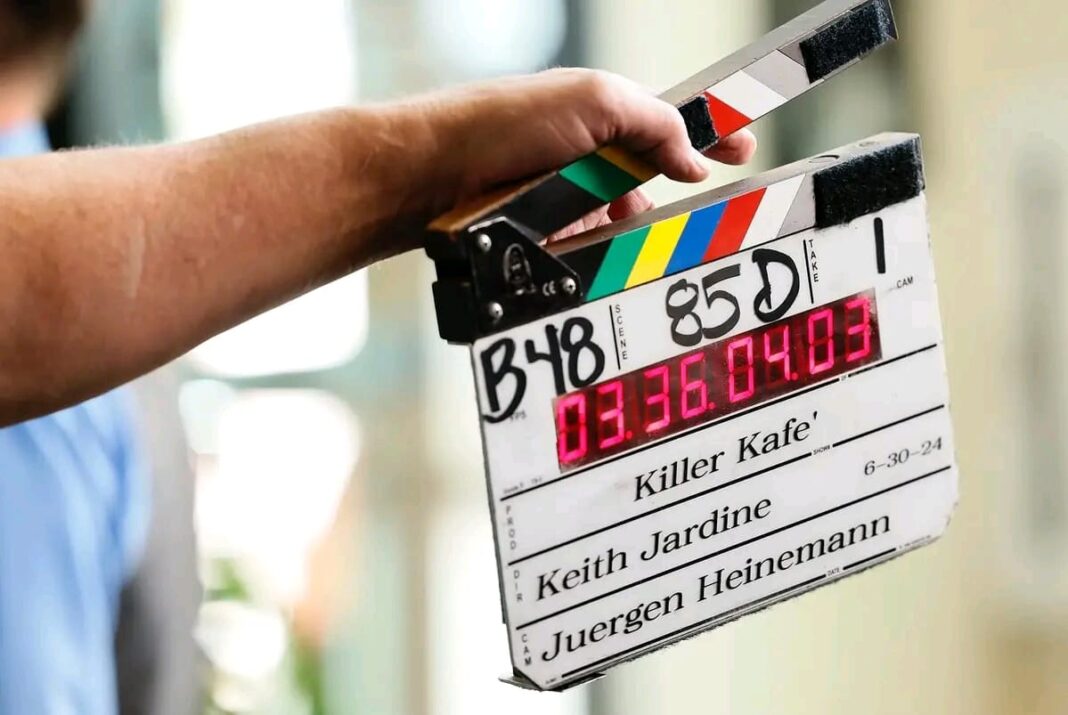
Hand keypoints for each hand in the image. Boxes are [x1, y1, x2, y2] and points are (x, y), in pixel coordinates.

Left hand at [376, 68, 756, 251]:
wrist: (427, 176)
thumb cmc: (501, 123)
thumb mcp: (593, 101)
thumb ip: (654, 124)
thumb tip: (694, 157)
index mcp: (600, 114)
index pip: (669, 126)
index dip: (709, 137)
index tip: (744, 151)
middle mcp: (582, 156)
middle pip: (644, 187)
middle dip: (655, 204)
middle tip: (679, 221)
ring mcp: (560, 198)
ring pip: (615, 227)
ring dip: (616, 234)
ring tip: (591, 232)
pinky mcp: (539, 236)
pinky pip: (584, 253)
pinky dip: (587, 253)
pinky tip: (570, 250)